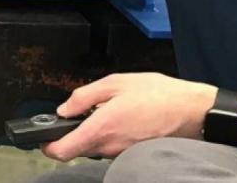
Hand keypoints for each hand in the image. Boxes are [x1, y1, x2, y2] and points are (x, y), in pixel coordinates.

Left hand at [42, 73, 216, 161]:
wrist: (193, 110)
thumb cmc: (158, 94)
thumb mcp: (114, 82)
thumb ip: (83, 96)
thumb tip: (64, 109)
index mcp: (100, 128)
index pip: (62, 151)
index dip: (48, 145)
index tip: (43, 137)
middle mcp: (109, 146)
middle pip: (77, 149)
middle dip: (71, 134)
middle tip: (76, 114)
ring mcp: (122, 153)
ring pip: (94, 148)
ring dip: (93, 133)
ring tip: (105, 111)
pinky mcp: (133, 154)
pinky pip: (111, 148)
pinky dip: (109, 135)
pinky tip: (121, 119)